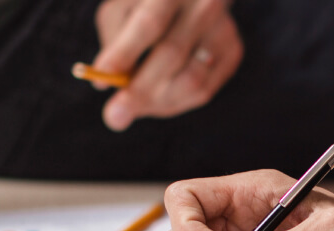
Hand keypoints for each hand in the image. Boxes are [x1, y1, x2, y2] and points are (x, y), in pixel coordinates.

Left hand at [92, 0, 242, 130]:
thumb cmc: (145, 6)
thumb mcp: (121, 11)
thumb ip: (114, 44)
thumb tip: (106, 84)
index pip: (149, 23)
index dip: (124, 54)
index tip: (100, 82)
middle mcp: (204, 5)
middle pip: (172, 55)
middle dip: (139, 91)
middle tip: (114, 116)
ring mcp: (224, 29)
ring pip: (192, 81)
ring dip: (158, 102)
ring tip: (136, 103)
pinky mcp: (233, 51)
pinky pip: (204, 92)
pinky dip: (176, 101)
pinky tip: (160, 94)